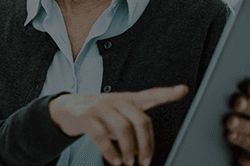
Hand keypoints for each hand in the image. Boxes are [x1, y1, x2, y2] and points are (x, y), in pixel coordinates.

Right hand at [49, 85, 188, 165]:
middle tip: (145, 161)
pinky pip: (101, 136)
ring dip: (129, 150)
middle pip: (140, 120)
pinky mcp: (84, 116)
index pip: (150, 94)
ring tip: (129, 162)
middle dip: (146, 145)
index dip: (167, 93)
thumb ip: (134, 124)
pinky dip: (110, 152)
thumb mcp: (118, 114)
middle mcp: (115, 100)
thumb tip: (146, 150)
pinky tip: (115, 160)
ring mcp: (99, 106)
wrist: (65, 108)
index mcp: (127, 99)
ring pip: (123, 129)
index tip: (184, 90)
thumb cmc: (98, 114)